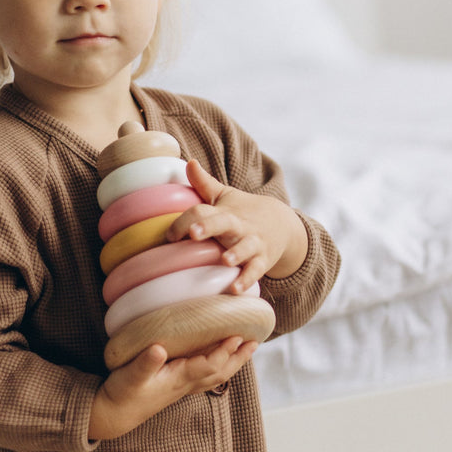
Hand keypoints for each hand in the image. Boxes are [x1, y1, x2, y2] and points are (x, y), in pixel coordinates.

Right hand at [88, 336, 257, 439]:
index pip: (209, 365)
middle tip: (255, 342)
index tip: (237, 336)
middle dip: (238, 358)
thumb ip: (145, 363)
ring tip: (246, 348)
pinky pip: (206, 376)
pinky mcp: (177, 387)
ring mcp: (183, 387)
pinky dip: (219, 366)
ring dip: (233, 363)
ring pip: (216, 375)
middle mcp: (185, 384)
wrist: (114, 415)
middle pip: (220, 372)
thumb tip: (159, 349)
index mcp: (178, 379)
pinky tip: (220, 359)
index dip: (224, 351)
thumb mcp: (130, 376)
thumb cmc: (122, 394)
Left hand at [165, 160, 307, 294]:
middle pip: (223, 223)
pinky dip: (247, 279)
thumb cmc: (243, 212)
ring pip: (245, 248)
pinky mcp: (263, 260)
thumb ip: (204, 183)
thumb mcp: (225, 196)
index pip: (202, 210)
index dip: (185, 220)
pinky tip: (235, 290)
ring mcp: (253, 243)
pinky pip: (256, 270)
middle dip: (209, 226)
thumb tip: (188, 162)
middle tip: (194, 233)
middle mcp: (238, 226)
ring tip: (225, 260)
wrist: (282, 224)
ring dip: (236, 253)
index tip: (169, 235)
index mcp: (224, 211)